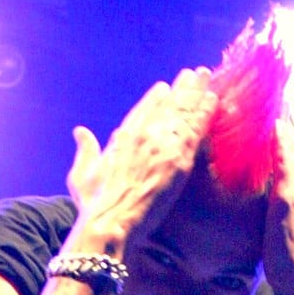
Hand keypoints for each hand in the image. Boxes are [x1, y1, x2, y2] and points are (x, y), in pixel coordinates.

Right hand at [66, 68, 217, 249]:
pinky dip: (204, 112)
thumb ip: (85, 150)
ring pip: (183, 112)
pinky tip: (212, 99)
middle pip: (167, 105)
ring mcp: (162, 145)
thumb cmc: (94, 205)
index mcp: (123, 136)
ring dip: (196, 92)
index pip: (144, 110)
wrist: (111, 221)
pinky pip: (195, 130)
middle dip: (181, 88)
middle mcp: (143, 134)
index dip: (156, 98)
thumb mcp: (82, 175)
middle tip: (194, 73)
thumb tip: (80, 131)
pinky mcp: (178, 160)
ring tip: (206, 76)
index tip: (166, 88)